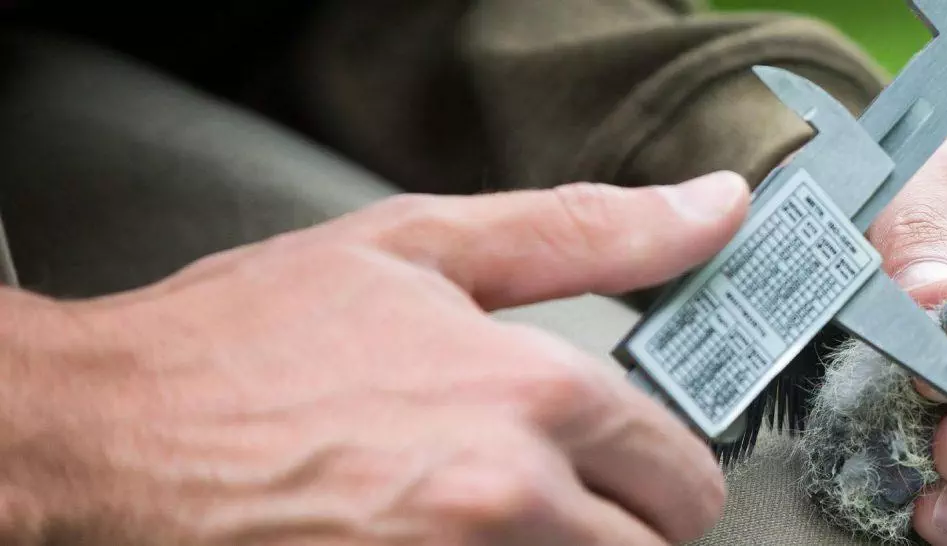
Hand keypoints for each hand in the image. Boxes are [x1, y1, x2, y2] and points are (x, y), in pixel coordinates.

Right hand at [3, 172, 749, 544]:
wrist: (109, 432)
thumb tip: (715, 209)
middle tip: (562, 498)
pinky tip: (444, 539)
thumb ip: (586, 231)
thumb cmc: (249, 340)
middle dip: (623, 525)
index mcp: (534, 393)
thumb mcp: (422, 247)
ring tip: (495, 522)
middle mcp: (512, 496)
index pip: (684, 473)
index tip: (630, 466)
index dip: (664, 471)